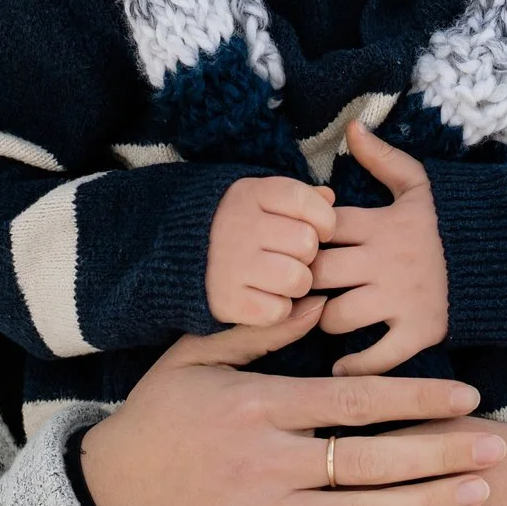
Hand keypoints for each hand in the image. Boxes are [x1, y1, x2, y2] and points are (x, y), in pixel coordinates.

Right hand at [78, 300, 506, 505]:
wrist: (106, 489)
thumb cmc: (156, 417)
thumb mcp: (195, 358)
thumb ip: (257, 330)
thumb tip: (316, 299)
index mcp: (257, 406)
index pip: (354, 402)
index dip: (414, 399)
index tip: (464, 395)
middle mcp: (267, 462)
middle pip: (371, 460)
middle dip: (439, 452)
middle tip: (496, 445)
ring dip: (426, 503)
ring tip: (477, 493)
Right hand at [208, 175, 337, 325]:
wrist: (176, 254)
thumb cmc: (234, 224)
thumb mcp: (260, 198)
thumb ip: (297, 197)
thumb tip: (330, 197)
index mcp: (250, 194)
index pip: (306, 201)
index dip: (324, 219)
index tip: (319, 230)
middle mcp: (240, 226)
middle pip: (307, 244)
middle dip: (307, 255)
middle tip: (288, 255)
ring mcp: (231, 264)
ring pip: (298, 279)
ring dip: (296, 284)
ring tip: (278, 277)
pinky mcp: (227, 300)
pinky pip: (279, 311)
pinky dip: (278, 309)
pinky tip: (263, 296)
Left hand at [314, 121, 448, 374]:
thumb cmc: (455, 221)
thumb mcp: (420, 184)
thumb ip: (382, 158)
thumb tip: (352, 127)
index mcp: (380, 223)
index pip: (321, 228)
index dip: (302, 236)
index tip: (297, 244)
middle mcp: (383, 262)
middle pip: (318, 272)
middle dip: (302, 280)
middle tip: (297, 286)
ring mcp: (399, 300)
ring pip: (336, 316)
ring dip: (323, 320)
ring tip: (321, 317)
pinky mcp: (418, 333)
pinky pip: (375, 358)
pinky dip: (354, 366)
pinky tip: (341, 365)